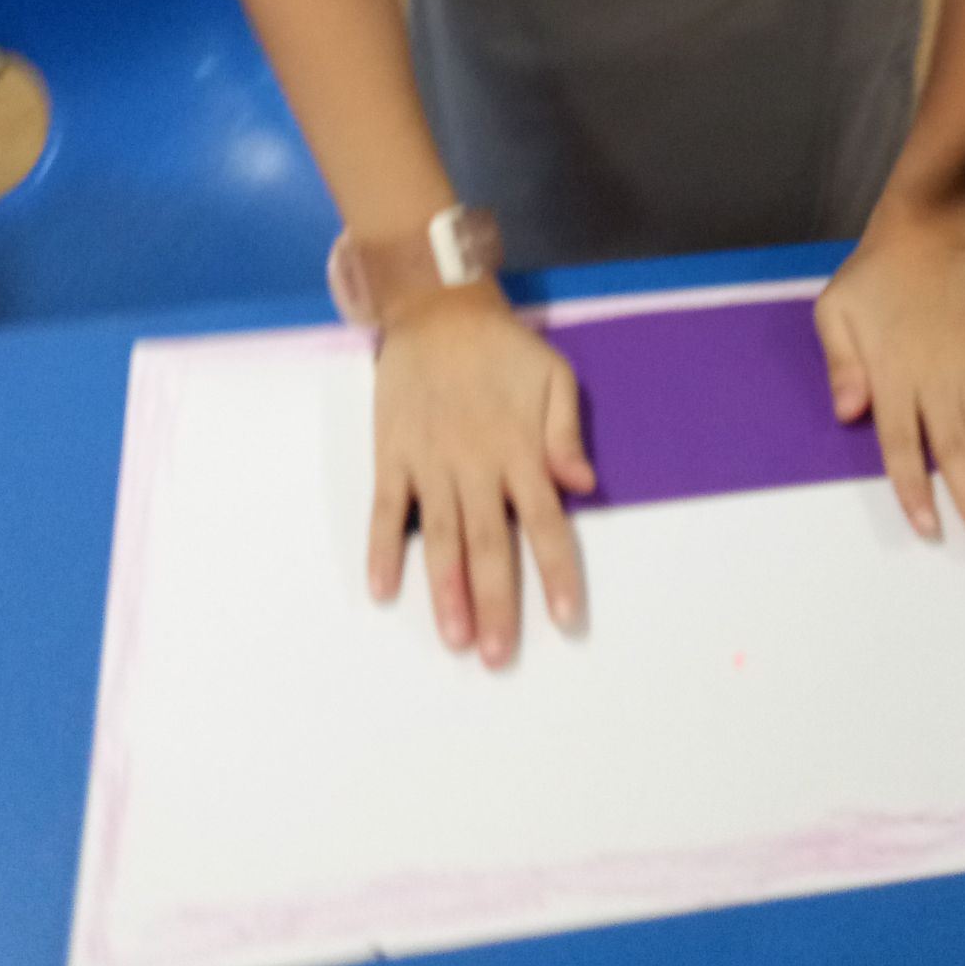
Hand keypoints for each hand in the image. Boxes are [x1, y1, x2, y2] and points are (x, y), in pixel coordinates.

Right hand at [367, 279, 595, 665]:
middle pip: (489, 544)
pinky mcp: (392, 454)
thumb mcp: (553, 375)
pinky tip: (382, 589)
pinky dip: (381, 549)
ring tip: (454, 638)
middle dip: (497, 603)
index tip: (567, 620)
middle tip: (498, 657)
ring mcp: (429, 462)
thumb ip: (566, 432)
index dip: (558, 573)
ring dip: (446, 589)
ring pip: (439, 536)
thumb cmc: (503, 349)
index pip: (546, 523)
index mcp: (520, 449)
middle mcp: (476, 463)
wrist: (436, 308)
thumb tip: (583, 483)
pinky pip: (385, 509)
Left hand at [814, 199, 964, 553]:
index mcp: (895, 376)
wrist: (924, 233)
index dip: (915, 490)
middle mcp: (939, 382)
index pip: (902, 446)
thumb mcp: (835, 313)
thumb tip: (848, 412)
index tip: (930, 529)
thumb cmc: (872, 279)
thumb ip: (840, 364)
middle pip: (956, 453)